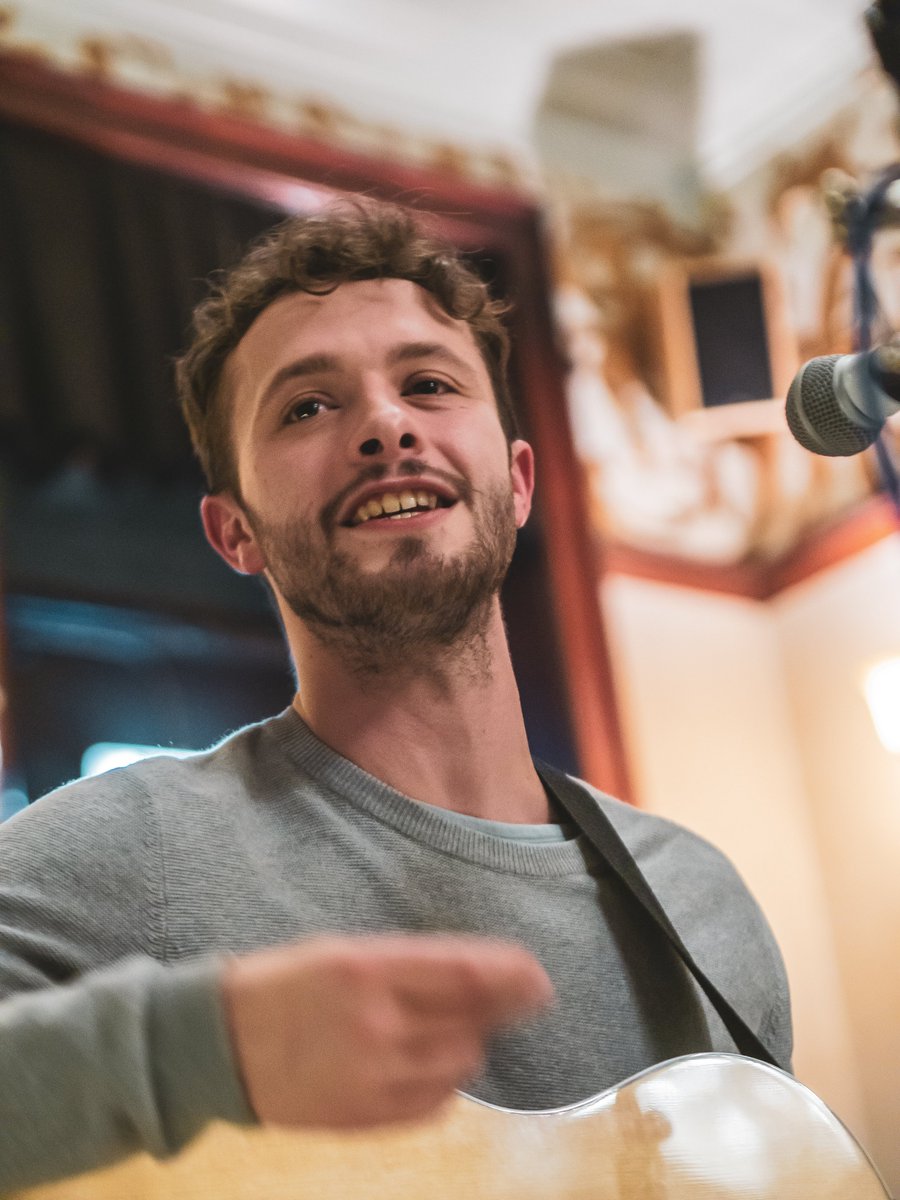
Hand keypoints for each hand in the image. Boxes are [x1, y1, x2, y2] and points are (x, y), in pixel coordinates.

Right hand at [221, 934, 552, 1129]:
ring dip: (469, 1042)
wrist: (221, 1044)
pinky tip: (428, 1062)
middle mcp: (376, 1023)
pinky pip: (435, 1101)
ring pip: (459, 1063)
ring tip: (450, 1027)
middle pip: (471, 1021)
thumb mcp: (344, 951)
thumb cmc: (286, 983)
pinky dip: (445, 1080)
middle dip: (502, 1009)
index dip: (510, 976)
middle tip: (523, 997)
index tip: (539, 976)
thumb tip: (483, 973)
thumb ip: (412, 963)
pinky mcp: (367, 1117)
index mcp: (367, 968)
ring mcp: (372, 1076)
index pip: (462, 973)